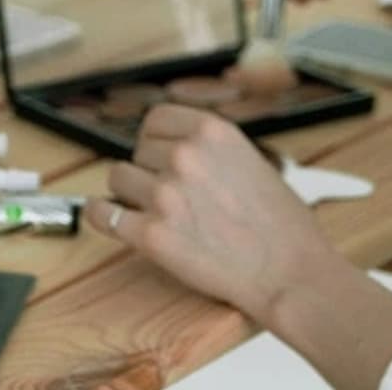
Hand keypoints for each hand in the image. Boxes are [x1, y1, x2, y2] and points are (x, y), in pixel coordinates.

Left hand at [85, 105, 341, 326]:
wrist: (290, 273)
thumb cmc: (282, 225)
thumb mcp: (254, 162)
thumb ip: (213, 151)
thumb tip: (180, 149)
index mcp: (212, 131)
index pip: (156, 119)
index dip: (156, 140)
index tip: (159, 155)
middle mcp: (184, 155)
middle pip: (137, 151)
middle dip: (149, 170)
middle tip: (171, 196)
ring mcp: (164, 193)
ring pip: (118, 178)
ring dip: (130, 194)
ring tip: (152, 211)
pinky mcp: (150, 234)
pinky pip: (101, 214)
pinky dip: (101, 216)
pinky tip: (111, 219)